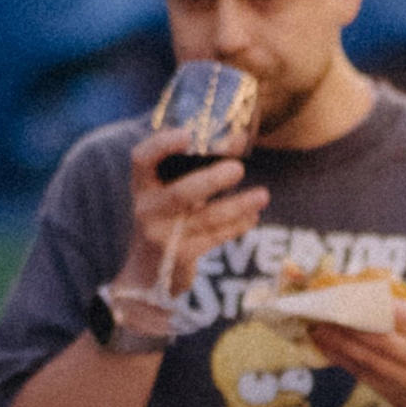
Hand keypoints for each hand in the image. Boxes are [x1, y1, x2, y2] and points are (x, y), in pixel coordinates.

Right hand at [119, 130, 269, 304]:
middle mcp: (148, 209)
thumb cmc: (167, 215)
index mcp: (142, 184)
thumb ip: (202, 163)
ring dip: (238, 205)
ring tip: (263, 195)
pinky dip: (237, 225)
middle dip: (212, 180)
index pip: (142, 159)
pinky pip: (215, 238)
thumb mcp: (174, 189)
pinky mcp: (181, 256)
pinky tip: (253, 215)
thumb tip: (240, 137)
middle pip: (181, 193)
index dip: (162, 146)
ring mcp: (162, 235)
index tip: (187, 135)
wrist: (149, 271)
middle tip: (239, 168)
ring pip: (206, 219)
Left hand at [301, 302, 405, 406]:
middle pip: (384, 340)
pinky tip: (324, 345)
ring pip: (367, 358)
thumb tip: (364, 292)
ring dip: (339, 342)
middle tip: (329, 311)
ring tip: (319, 327)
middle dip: (353, 325)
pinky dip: (339, 357)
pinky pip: (359, 372)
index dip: (382, 307)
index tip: (357, 295)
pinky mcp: (388, 391)